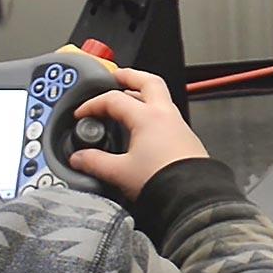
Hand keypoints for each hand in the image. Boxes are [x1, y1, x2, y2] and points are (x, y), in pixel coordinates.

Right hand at [67, 67, 208, 201]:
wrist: (192, 197)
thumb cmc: (164, 182)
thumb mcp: (120, 172)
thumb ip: (95, 163)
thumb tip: (80, 158)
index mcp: (148, 117)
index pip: (114, 100)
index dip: (93, 104)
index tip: (81, 113)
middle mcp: (165, 115)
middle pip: (148, 81)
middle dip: (129, 76)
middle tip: (114, 76)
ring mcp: (178, 125)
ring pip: (160, 96)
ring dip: (142, 93)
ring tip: (127, 98)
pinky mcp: (185, 137)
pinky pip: (166, 114)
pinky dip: (152, 111)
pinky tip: (143, 125)